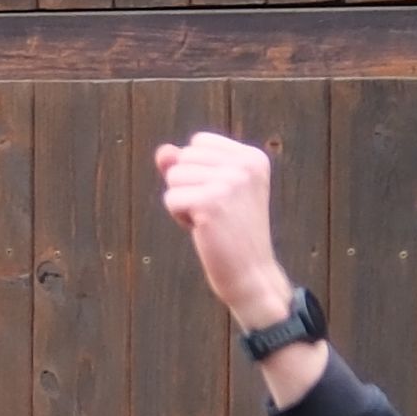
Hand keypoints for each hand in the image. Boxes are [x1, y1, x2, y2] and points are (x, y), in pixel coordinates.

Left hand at [156, 128, 301, 334]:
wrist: (250, 273)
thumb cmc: (230, 232)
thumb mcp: (212, 190)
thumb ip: (187, 165)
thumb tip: (163, 151)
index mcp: (253, 157)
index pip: (198, 142)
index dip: (198, 171)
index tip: (222, 197)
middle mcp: (245, 165)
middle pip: (183, 158)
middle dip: (189, 186)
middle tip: (216, 212)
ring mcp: (230, 182)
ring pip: (174, 176)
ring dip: (183, 202)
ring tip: (210, 220)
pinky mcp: (211, 202)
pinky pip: (171, 198)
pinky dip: (179, 217)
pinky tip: (203, 229)